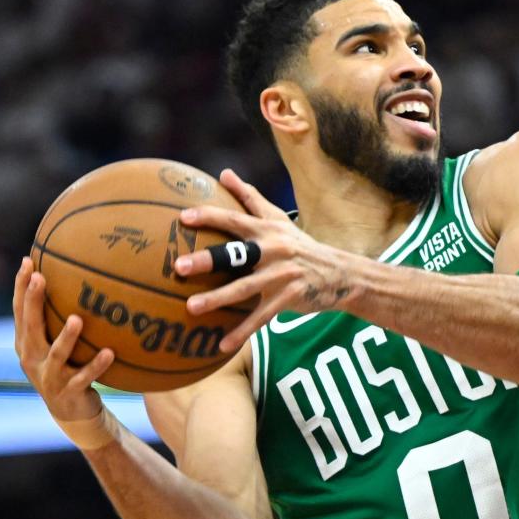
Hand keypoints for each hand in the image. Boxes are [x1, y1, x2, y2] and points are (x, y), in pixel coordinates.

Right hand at [13, 257, 114, 421]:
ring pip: (58, 354)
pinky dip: (96, 365)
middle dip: (34, 302)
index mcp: (27, 343)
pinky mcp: (68, 392)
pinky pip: (84, 376)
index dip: (21, 287)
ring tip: (77, 319)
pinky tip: (110, 352)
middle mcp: (33, 358)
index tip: (28, 261)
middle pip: (31, 327)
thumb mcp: (56, 342)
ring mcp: (49, 377)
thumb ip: (57, 317)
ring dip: (67, 337)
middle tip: (40, 279)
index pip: (20, 311)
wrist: (72, 412)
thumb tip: (75, 274)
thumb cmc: (67, 366)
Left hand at [174, 169, 354, 352]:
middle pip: (236, 254)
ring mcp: (281, 275)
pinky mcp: (289, 298)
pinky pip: (261, 317)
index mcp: (267, 230)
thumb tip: (224, 173)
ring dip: (218, 299)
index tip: (183, 217)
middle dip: (208, 260)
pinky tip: (222, 345)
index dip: (210, 216)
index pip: (234, 219)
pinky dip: (242, 332)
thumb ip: (250, 197)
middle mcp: (273, 250)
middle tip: (179, 266)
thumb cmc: (300, 244)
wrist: (339, 273)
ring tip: (191, 307)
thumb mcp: (278, 219)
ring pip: (245, 288)